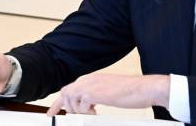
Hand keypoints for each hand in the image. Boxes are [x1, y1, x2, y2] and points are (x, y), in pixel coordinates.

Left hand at [46, 73, 169, 114]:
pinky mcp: (94, 94)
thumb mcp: (107, 91)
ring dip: (78, 110)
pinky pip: (81, 106)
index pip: (68, 89)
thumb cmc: (130, 91)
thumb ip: (94, 95)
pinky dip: (86, 112)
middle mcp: (87, 80)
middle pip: (65, 94)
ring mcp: (89, 86)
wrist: (143, 88)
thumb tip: (86, 106)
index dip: (59, 102)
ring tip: (92, 113)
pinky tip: (96, 112)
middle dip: (65, 107)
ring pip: (71, 101)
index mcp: (90, 79)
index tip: (51, 113)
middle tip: (70, 117)